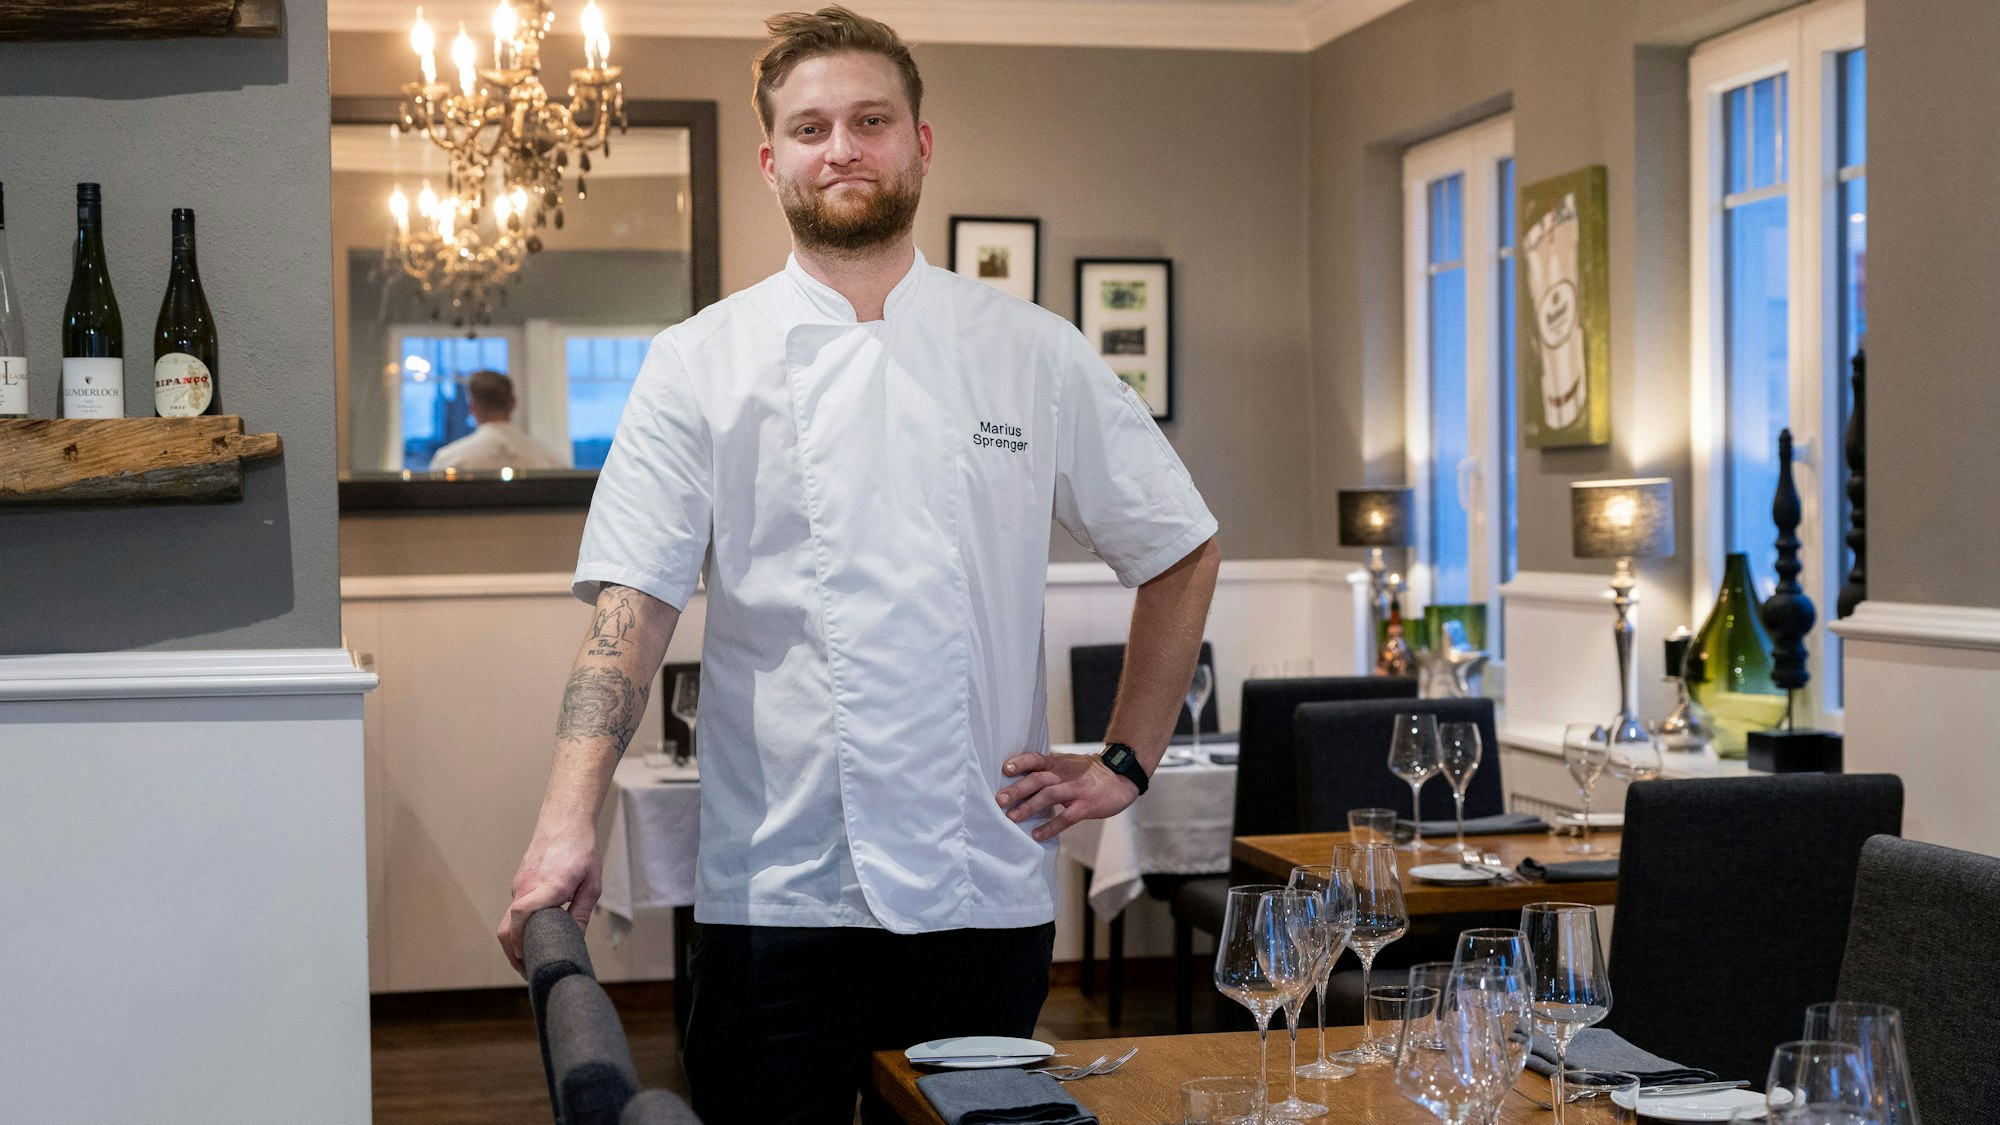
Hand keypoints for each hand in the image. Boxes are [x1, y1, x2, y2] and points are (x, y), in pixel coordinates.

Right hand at [496, 814, 601, 976]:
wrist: (564, 820)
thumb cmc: (582, 850)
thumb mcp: (592, 884)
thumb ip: (581, 914)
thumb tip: (574, 942)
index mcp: (549, 886)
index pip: (522, 914)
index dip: (520, 940)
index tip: (527, 960)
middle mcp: (528, 886)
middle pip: (507, 926)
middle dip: (514, 953)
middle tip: (529, 971)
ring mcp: (520, 883)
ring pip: (510, 918)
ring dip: (517, 940)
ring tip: (533, 957)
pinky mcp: (519, 881)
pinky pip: (516, 907)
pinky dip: (521, 924)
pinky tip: (536, 931)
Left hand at [995, 750, 1139, 841]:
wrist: (1122, 776)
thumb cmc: (1090, 773)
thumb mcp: (1069, 764)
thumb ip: (1048, 769)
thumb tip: (1021, 778)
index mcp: (1058, 763)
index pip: (1036, 759)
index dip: (1020, 762)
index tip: (1005, 769)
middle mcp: (1064, 775)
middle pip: (1037, 779)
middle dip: (1017, 789)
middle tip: (1000, 800)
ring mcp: (1076, 790)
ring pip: (1049, 796)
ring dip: (1029, 807)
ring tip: (1012, 817)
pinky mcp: (1086, 806)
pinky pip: (1066, 817)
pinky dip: (1051, 826)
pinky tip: (1037, 835)